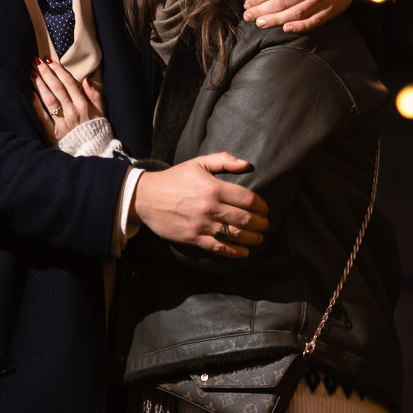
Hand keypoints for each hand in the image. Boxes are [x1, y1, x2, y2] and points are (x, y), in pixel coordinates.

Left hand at [31, 58, 105, 142]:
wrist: (93, 151)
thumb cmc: (97, 129)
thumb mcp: (101, 111)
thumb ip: (94, 95)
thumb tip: (85, 80)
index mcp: (84, 105)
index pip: (69, 83)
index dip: (58, 70)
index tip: (49, 60)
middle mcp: (73, 111)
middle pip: (57, 88)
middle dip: (45, 73)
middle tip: (35, 61)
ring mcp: (62, 122)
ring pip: (49, 99)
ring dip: (39, 85)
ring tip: (31, 72)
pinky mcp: (54, 132)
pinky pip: (43, 117)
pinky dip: (37, 105)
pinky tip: (30, 93)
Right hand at [133, 152, 270, 257]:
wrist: (145, 197)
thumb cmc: (174, 179)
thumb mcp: (198, 163)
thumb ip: (224, 160)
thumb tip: (247, 164)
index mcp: (214, 188)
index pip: (248, 199)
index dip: (261, 206)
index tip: (265, 209)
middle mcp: (210, 207)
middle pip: (245, 219)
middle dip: (261, 224)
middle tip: (266, 225)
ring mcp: (201, 224)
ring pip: (235, 235)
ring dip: (252, 238)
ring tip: (259, 238)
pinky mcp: (193, 238)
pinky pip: (218, 247)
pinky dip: (234, 251)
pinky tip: (244, 252)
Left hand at [242, 0, 363, 32]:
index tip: (247, 4)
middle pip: (282, 2)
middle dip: (262, 10)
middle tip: (248, 16)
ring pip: (296, 13)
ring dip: (276, 20)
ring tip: (261, 23)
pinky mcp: (331, 9)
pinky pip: (314, 21)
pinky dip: (299, 26)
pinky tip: (286, 28)